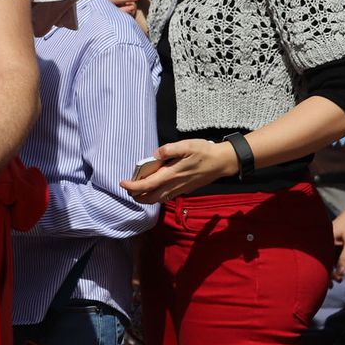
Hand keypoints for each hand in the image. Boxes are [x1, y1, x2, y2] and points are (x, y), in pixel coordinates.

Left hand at [118, 138, 236, 203]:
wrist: (222, 162)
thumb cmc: (204, 152)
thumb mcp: (186, 145)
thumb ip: (169, 149)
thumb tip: (155, 154)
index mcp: (172, 174)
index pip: (148, 185)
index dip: (133, 186)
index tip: (122, 183)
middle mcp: (174, 185)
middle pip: (150, 197)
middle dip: (137, 196)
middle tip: (127, 188)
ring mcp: (180, 189)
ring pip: (158, 199)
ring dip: (146, 197)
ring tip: (137, 190)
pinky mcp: (185, 190)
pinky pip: (166, 197)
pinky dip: (156, 196)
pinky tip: (154, 188)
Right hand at [331, 190, 344, 282]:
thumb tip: (338, 276)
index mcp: (324, 238)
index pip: (321, 259)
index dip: (325, 272)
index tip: (329, 285)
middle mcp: (324, 238)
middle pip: (323, 257)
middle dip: (326, 271)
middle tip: (331, 285)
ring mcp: (330, 236)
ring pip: (328, 254)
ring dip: (332, 266)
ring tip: (336, 279)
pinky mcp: (337, 236)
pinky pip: (334, 250)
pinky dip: (336, 259)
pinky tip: (339, 266)